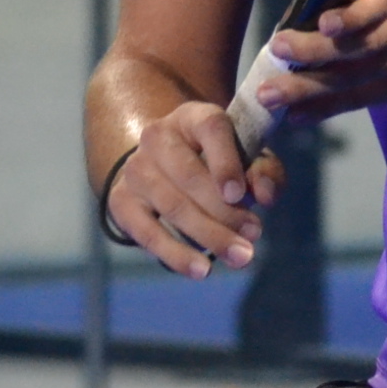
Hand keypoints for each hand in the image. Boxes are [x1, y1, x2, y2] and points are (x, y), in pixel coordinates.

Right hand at [105, 100, 284, 278]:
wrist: (161, 163)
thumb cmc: (215, 160)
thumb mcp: (245, 155)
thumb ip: (264, 171)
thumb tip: (265, 196)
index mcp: (192, 117)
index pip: (210, 128)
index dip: (225, 161)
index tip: (239, 195)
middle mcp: (157, 136)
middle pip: (189, 174)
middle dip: (224, 211)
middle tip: (254, 237)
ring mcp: (135, 169)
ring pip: (172, 205)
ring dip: (208, 235)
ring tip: (239, 257)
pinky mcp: (121, 201)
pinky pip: (147, 232)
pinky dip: (176, 254)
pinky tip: (201, 270)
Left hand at [254, 0, 386, 120]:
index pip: (384, 1)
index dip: (357, 14)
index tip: (327, 22)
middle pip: (364, 43)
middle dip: (318, 52)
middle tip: (278, 54)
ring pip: (361, 76)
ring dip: (313, 89)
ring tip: (272, 97)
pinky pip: (370, 98)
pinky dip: (333, 107)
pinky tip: (300, 115)